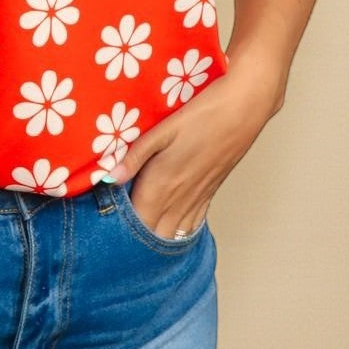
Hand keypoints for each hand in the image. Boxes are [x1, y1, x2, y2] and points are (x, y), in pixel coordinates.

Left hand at [102, 67, 278, 238]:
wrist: (242, 112)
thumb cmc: (201, 116)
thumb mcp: (162, 130)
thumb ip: (135, 157)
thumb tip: (109, 178)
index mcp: (162, 183)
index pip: (136, 220)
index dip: (120, 226)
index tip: (106, 219)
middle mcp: (179, 199)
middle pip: (154, 234)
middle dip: (136, 236)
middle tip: (119, 227)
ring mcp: (197, 199)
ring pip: (174, 234)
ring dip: (157, 236)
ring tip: (140, 230)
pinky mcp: (210, 194)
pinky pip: (193, 225)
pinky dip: (179, 230)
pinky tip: (170, 227)